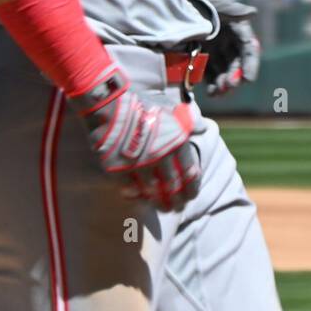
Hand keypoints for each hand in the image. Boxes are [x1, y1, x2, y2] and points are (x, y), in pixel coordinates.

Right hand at [69, 66, 200, 209]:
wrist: (107, 102)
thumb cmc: (139, 102)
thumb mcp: (168, 107)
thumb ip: (186, 121)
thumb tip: (203, 128)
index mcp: (176, 142)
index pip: (189, 173)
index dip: (191, 187)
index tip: (191, 195)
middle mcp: (160, 156)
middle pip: (173, 187)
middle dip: (177, 200)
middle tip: (177, 208)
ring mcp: (139, 165)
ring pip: (153, 192)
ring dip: (159, 202)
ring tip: (161, 208)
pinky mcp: (118, 169)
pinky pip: (131, 190)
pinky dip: (137, 196)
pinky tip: (140, 198)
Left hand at [198, 0, 261, 96]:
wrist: (169, 5)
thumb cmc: (193, 0)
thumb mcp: (211, 1)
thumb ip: (231, 8)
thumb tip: (253, 12)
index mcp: (234, 25)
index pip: (248, 46)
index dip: (250, 62)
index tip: (248, 79)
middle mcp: (226, 39)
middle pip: (236, 61)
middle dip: (234, 76)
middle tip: (228, 87)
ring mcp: (214, 49)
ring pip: (224, 70)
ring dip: (224, 83)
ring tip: (218, 93)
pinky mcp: (201, 57)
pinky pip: (209, 73)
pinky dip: (212, 83)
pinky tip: (210, 92)